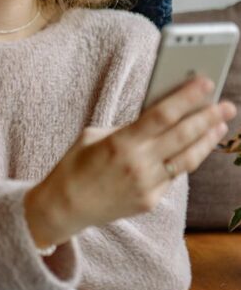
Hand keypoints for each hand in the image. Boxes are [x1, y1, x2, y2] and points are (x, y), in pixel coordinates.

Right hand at [26, 76, 236, 247]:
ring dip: (207, 140)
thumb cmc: (74, 166)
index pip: (163, 115)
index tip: (205, 82)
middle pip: (184, 135)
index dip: (187, 97)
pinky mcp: (150, 201)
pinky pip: (173, 177)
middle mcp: (138, 164)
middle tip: (225, 105)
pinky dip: (183, 160)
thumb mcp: (93, 136)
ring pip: (188, 159)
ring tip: (219, 126)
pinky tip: (192, 149)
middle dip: (208, 117)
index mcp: (121, 143)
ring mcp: (147, 185)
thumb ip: (126, 128)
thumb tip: (155, 119)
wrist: (64, 206)